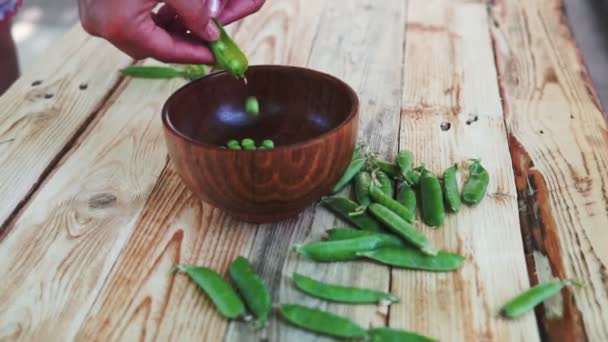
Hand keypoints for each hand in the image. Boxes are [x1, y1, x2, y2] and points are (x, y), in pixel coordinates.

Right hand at [78, 0, 263, 63]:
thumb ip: (196, 12)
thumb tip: (210, 33)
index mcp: (120, 24)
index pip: (165, 51)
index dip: (194, 54)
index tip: (215, 55)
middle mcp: (101, 24)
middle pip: (151, 47)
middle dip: (181, 44)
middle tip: (208, 41)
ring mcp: (94, 15)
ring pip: (140, 35)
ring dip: (168, 32)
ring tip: (196, 26)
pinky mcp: (95, 2)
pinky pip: (128, 21)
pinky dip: (153, 20)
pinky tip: (175, 13)